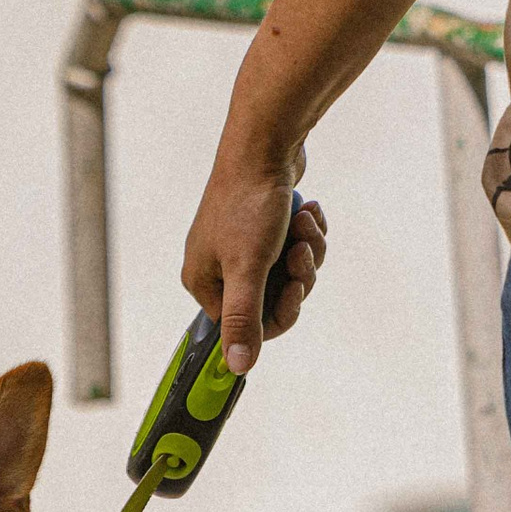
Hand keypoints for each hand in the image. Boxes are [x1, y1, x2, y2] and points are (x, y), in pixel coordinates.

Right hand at [180, 161, 327, 376]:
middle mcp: (217, 264)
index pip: (247, 324)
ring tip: (304, 222)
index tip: (295, 287)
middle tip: (300, 248)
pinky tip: (308, 210)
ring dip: (307, 249)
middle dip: (298, 274)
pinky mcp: (262, 223)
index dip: (281, 310)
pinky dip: (307, 231)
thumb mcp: (247, 268)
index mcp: (203, 281)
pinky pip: (293, 245)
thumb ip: (243, 319)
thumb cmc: (249, 204)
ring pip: (288, 270)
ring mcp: (240, 243)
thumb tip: (238, 368)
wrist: (264, 144)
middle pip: (273, 297)